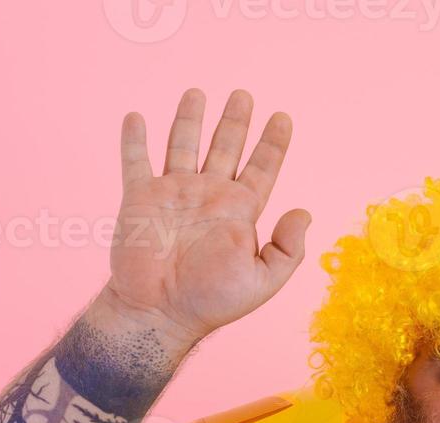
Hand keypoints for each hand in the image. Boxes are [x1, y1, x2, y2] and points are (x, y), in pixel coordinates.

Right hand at [105, 88, 310, 338]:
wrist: (159, 313)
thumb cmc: (211, 302)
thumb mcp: (263, 280)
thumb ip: (288, 248)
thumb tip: (306, 211)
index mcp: (238, 212)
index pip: (262, 169)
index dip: (273, 143)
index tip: (283, 117)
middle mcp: (208, 197)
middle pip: (225, 147)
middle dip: (235, 121)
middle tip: (244, 95)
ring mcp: (173, 194)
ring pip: (183, 145)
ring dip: (189, 119)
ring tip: (198, 92)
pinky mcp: (139, 199)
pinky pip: (135, 162)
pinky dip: (134, 140)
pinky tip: (136, 118)